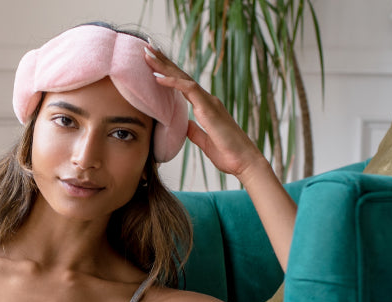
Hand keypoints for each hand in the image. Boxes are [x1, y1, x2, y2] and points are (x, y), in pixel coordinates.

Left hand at [143, 45, 269, 180]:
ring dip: (164, 66)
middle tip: (147, 48)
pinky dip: (172, 82)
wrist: (245, 162)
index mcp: (206, 107)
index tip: (152, 63)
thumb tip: (186, 125)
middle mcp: (208, 100)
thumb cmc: (229, 154)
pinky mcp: (209, 108)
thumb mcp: (205, 141)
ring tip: (147, 54)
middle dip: (163, 62)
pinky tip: (157, 77)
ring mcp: (209, 102)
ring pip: (183, 78)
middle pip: (182, 77)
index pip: (183, 85)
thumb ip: (195, 131)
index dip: (168, 73)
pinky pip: (188, 89)